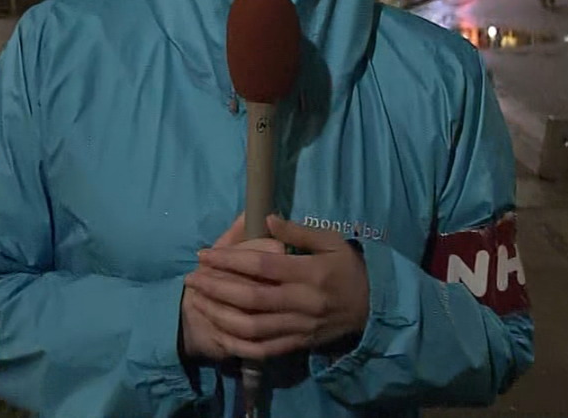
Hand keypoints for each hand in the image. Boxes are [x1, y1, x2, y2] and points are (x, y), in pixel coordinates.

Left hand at [182, 215, 369, 361]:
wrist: (375, 307)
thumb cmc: (349, 267)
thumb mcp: (331, 241)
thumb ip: (299, 231)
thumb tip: (268, 219)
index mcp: (310, 272)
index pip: (262, 264)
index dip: (230, 259)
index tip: (205, 254)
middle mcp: (303, 301)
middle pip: (252, 297)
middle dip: (217, 287)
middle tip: (192, 277)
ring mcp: (300, 326)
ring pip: (253, 326)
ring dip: (221, 315)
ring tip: (198, 302)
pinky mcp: (299, 343)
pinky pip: (265, 348)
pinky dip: (239, 343)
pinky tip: (220, 330)